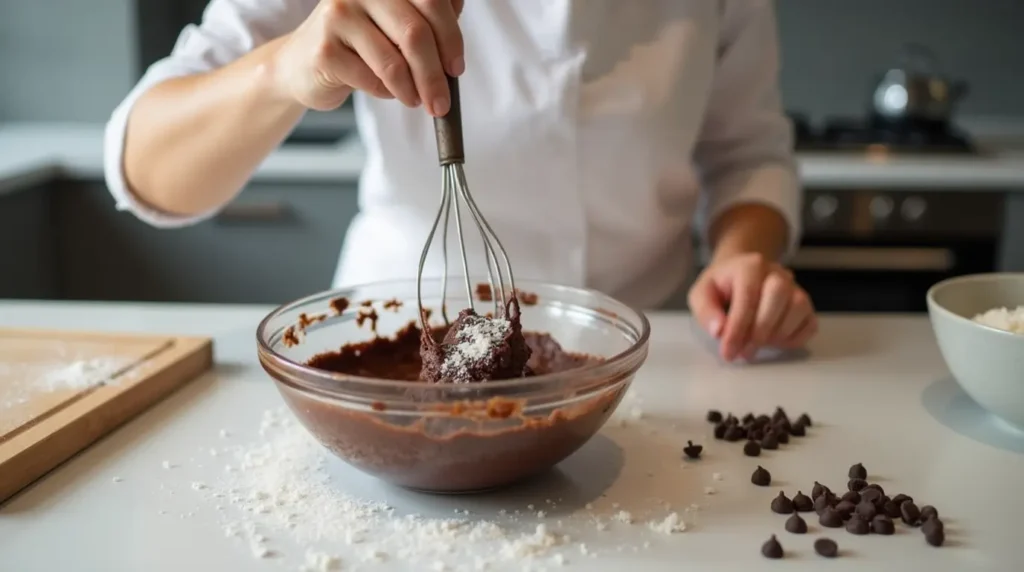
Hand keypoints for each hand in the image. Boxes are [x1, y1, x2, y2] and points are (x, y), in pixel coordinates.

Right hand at [273, 0, 464, 113]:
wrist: (302, 65)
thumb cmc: (360, 44)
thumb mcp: (396, 25)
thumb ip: (427, 19)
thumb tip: (457, 35)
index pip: (431, 1)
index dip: (451, 37)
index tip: (456, 68)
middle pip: (415, 33)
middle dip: (434, 75)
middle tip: (441, 103)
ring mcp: (338, 15)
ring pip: (394, 62)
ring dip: (412, 90)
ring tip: (414, 100)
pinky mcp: (325, 49)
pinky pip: (372, 80)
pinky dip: (385, 92)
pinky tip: (382, 90)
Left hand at [687, 252, 816, 361]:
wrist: (739, 275)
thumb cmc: (721, 287)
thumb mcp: (701, 294)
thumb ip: (706, 310)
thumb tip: (718, 331)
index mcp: (750, 266)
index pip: (748, 296)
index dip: (737, 328)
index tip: (727, 351)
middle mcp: (777, 273)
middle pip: (779, 296)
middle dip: (760, 331)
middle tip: (743, 352)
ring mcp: (795, 288)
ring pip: (798, 308)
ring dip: (777, 335)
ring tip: (755, 346)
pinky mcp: (806, 305)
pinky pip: (809, 324)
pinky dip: (793, 339)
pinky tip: (772, 343)